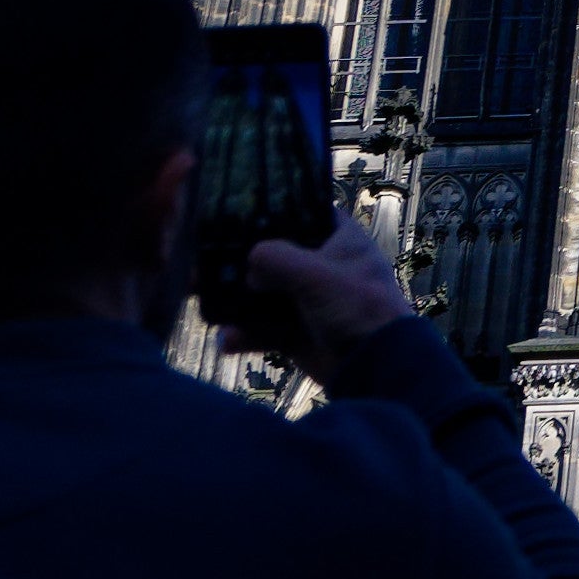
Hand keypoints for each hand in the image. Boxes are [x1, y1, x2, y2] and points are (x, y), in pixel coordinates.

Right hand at [221, 221, 419, 370]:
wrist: (376, 367)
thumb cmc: (357, 307)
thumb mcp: (316, 275)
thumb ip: (277, 258)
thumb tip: (249, 261)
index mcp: (338, 238)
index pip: (301, 212)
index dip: (271, 212)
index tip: (233, 213)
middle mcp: (321, 265)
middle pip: (272, 256)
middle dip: (238, 263)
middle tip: (203, 264)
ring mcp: (308, 299)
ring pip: (262, 294)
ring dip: (234, 301)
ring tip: (202, 302)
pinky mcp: (298, 331)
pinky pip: (263, 328)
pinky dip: (245, 333)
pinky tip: (227, 340)